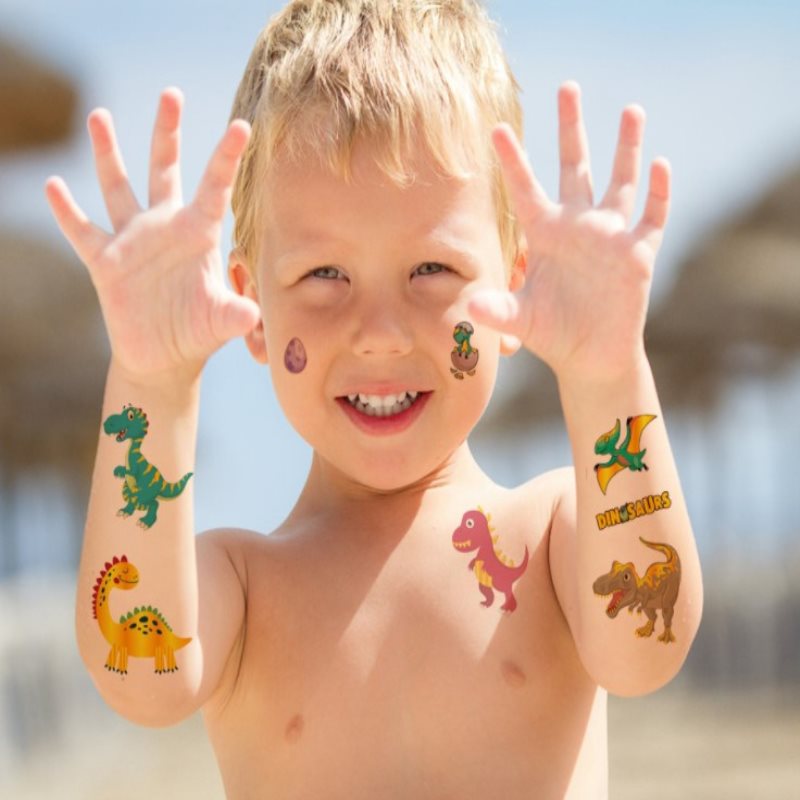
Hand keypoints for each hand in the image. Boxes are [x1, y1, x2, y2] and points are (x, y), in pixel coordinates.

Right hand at [44, 88, 259, 383]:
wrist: (164, 357)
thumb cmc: (198, 333)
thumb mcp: (219, 322)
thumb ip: (234, 314)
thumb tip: (252, 315)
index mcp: (198, 234)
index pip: (214, 188)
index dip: (226, 158)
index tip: (242, 126)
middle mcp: (165, 227)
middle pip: (164, 169)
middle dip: (167, 133)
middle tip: (171, 94)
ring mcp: (133, 240)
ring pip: (119, 187)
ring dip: (109, 154)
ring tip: (100, 115)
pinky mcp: (105, 261)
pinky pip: (82, 231)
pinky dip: (66, 211)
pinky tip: (54, 185)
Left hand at [470, 81, 669, 383]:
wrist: (590, 356)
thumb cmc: (552, 334)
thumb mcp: (520, 321)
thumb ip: (497, 311)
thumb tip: (471, 306)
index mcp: (545, 234)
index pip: (525, 189)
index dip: (512, 160)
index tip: (496, 127)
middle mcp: (577, 226)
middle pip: (574, 167)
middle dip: (571, 129)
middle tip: (567, 87)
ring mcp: (610, 237)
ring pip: (620, 181)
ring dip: (626, 147)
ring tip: (630, 109)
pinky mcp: (638, 253)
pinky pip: (652, 217)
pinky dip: (658, 193)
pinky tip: (660, 165)